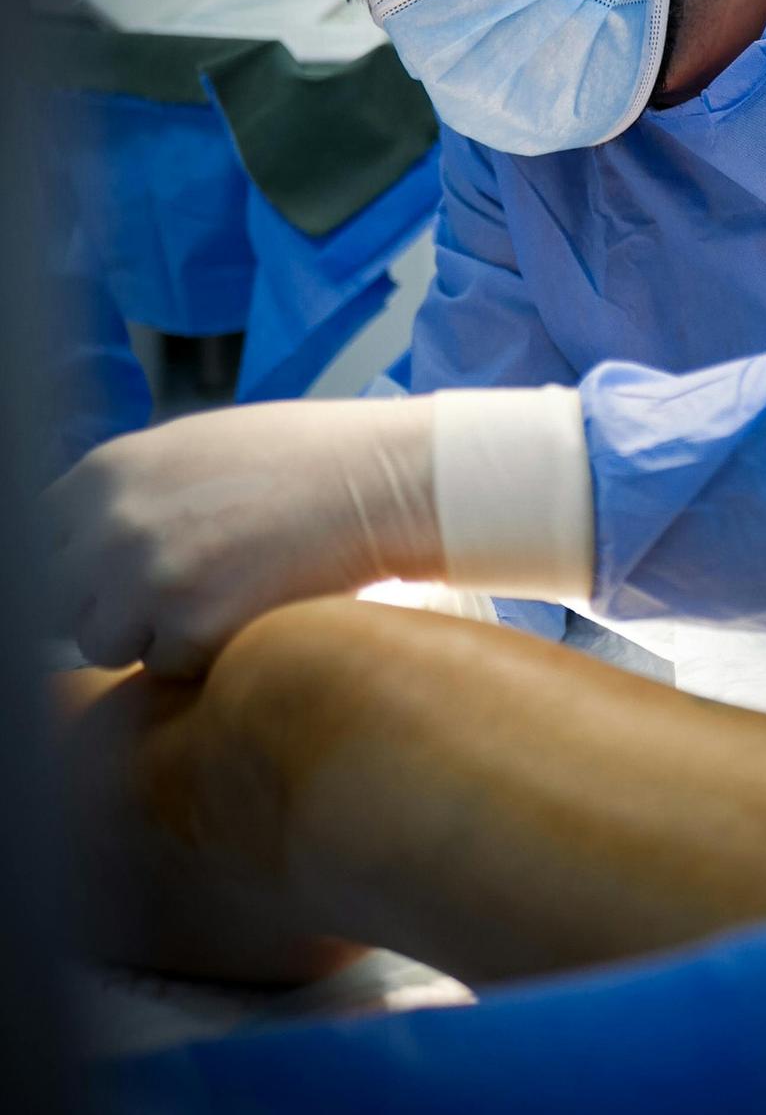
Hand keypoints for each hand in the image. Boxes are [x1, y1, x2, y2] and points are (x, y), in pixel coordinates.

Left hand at [44, 397, 440, 677]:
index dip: (73, 565)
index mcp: (106, 473)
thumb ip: (128, 492)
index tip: (99, 579)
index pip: (39, 539)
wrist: (377, 480)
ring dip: (149, 634)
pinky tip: (249, 608)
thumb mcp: (191, 448)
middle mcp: (112, 527)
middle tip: (166, 594)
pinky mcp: (194, 631)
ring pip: (106, 643)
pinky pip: (167, 667)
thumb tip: (85, 542)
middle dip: (104, 605)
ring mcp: (149, 582)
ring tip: (218, 595)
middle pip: (60, 601)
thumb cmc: (298, 458)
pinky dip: (201, 653)